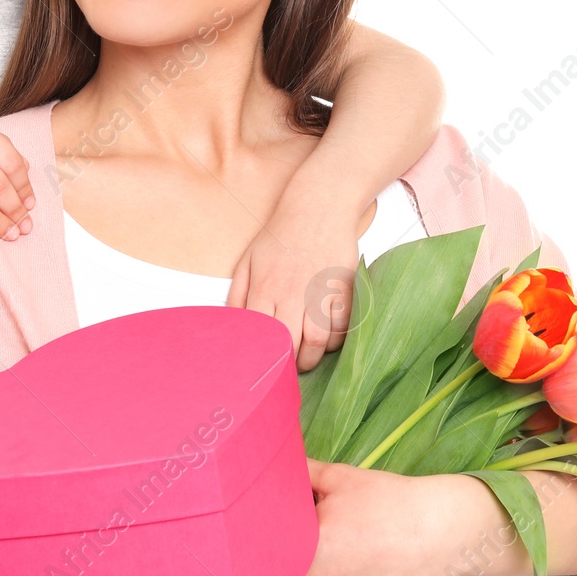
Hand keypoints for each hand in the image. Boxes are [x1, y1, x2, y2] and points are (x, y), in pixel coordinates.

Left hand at [227, 180, 364, 371]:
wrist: (318, 206)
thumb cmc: (281, 234)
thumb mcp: (249, 259)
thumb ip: (238, 294)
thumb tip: (233, 325)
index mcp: (265, 287)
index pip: (262, 335)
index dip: (264, 356)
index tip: (264, 365)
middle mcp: (292, 292)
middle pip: (290, 343)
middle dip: (288, 364)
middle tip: (286, 369)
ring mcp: (320, 291)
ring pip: (318, 340)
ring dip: (313, 357)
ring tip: (306, 359)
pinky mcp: (344, 288)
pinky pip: (341, 326)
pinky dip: (335, 340)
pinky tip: (326, 339)